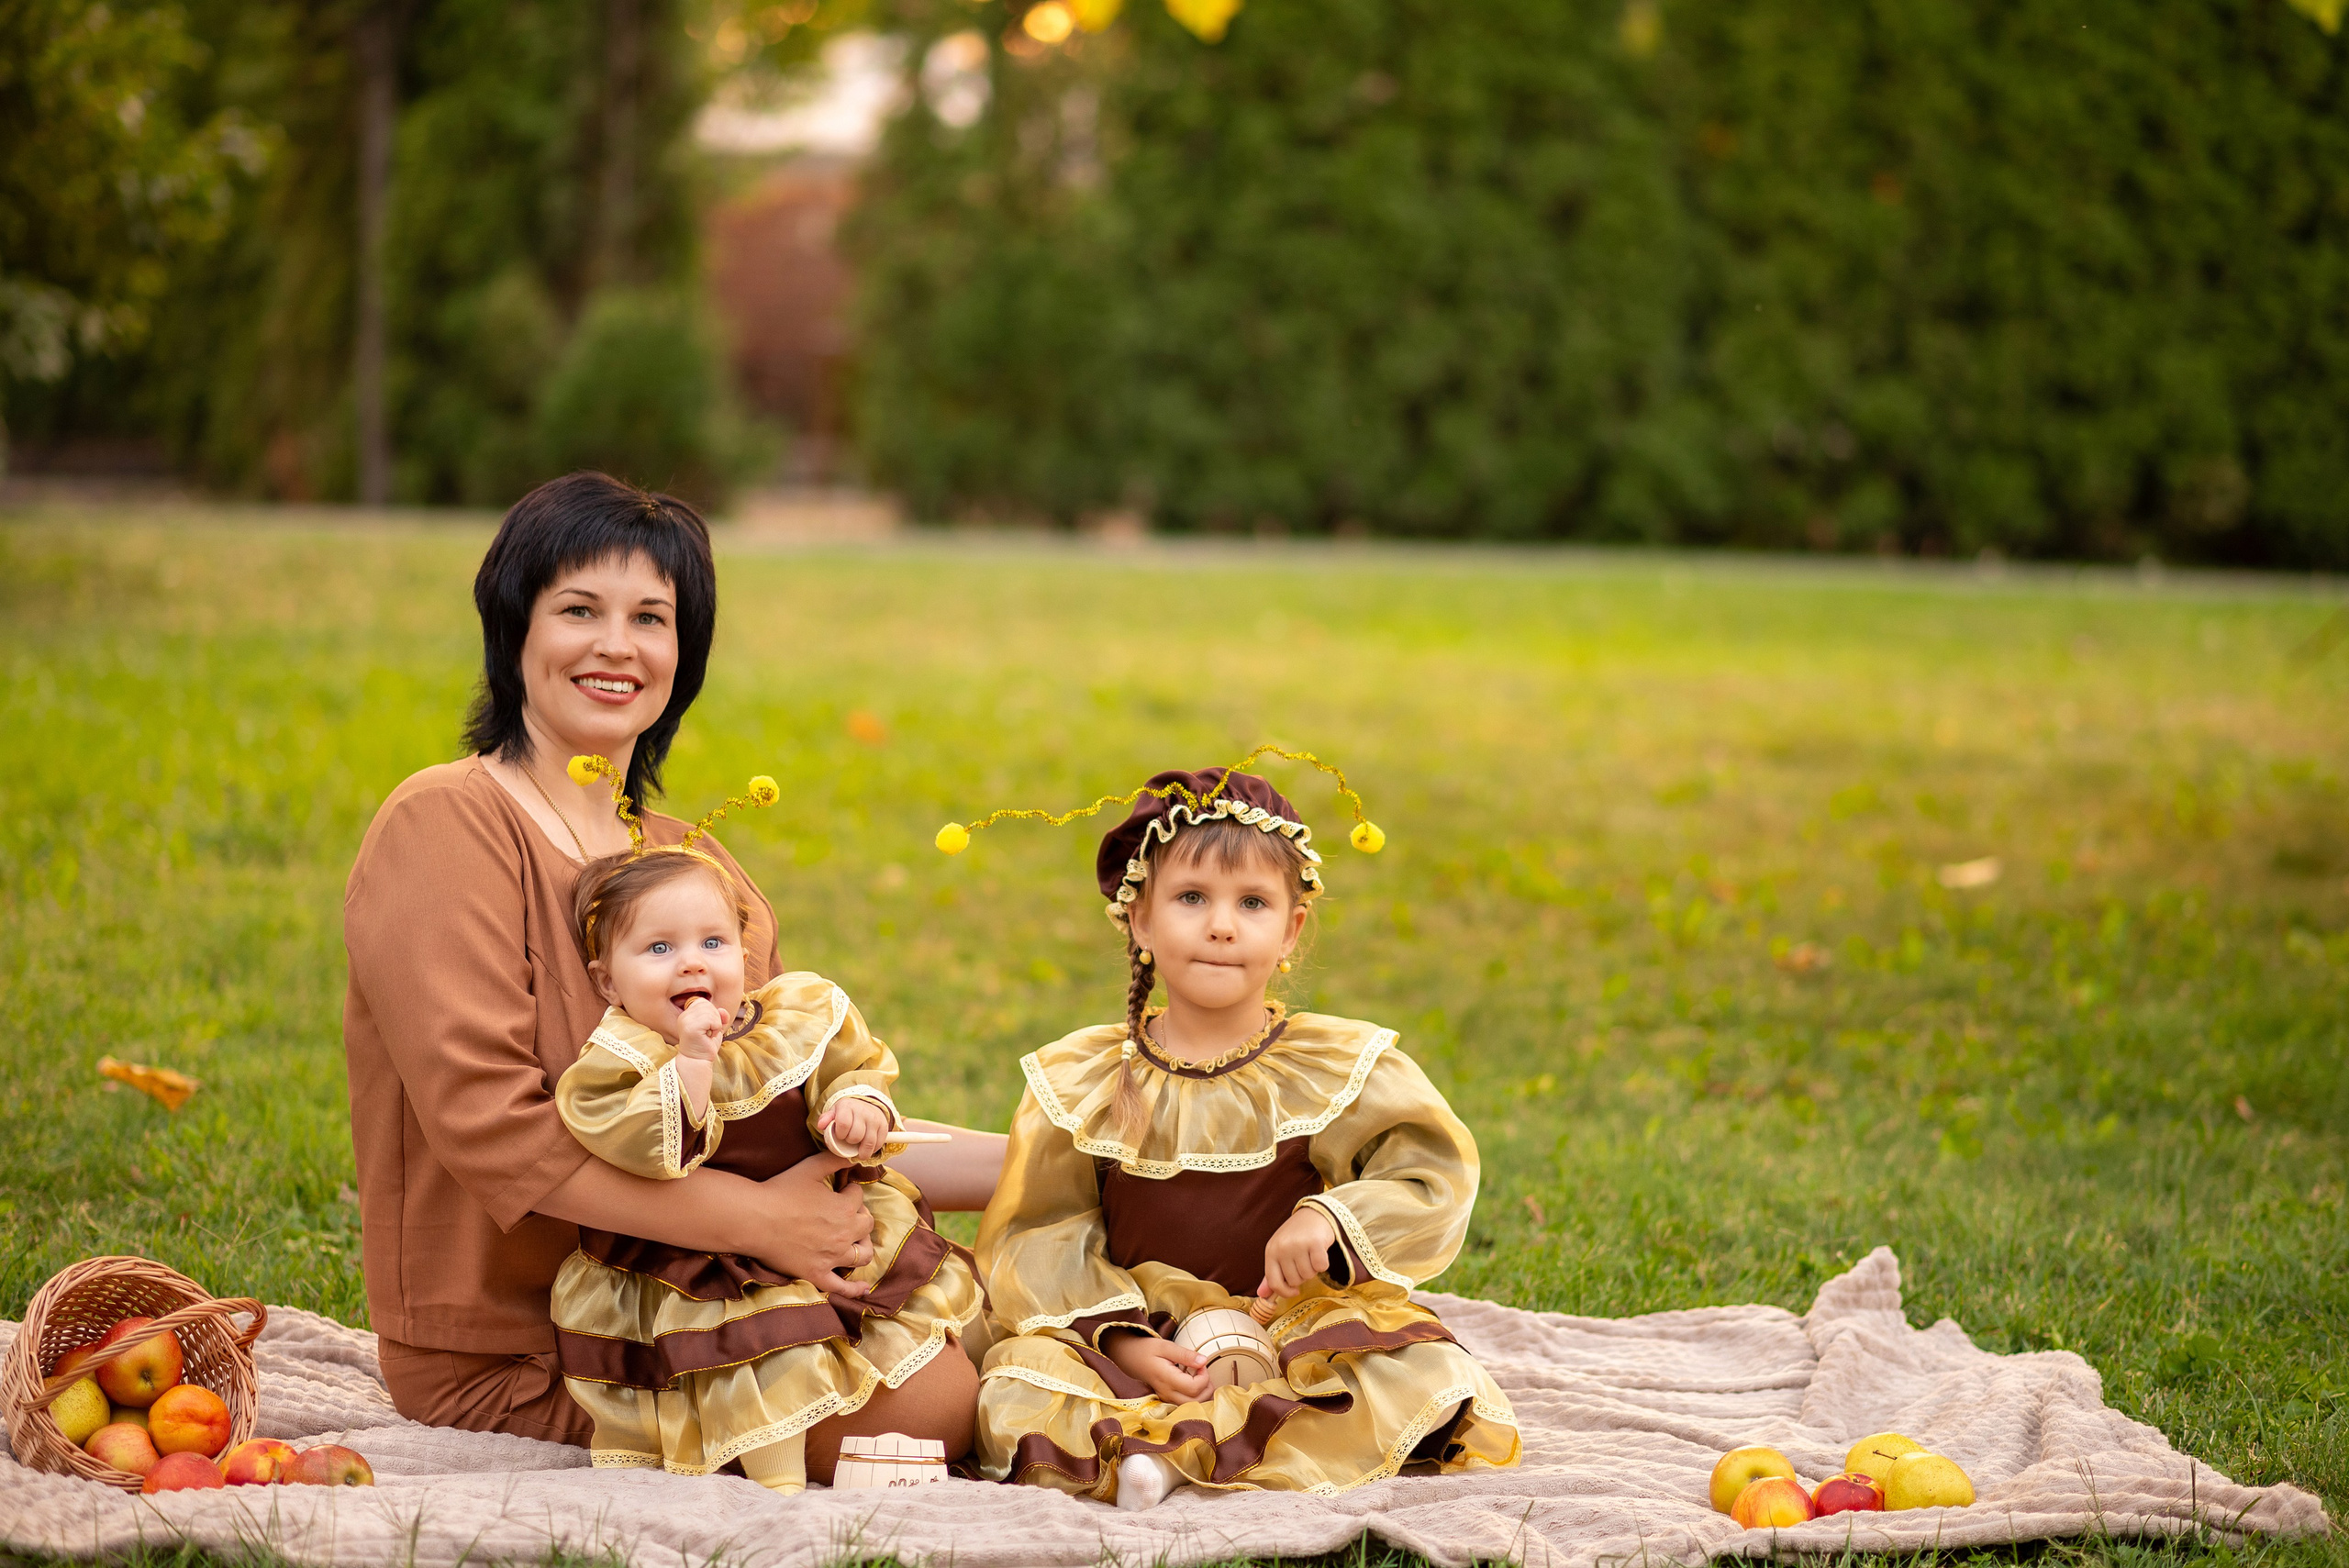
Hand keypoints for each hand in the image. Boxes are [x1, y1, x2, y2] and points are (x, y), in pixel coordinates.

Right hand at [675, 997, 724, 1061]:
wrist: (697, 1061)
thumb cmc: (705, 1046)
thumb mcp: (715, 1027)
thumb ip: (719, 1016)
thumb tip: (722, 1011)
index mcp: (686, 1014)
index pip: (702, 1002)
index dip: (711, 1012)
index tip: (708, 1027)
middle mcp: (684, 1016)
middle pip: (707, 1005)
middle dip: (715, 1018)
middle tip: (709, 1032)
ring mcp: (686, 1021)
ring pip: (711, 1011)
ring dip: (716, 1024)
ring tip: (708, 1035)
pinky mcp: (691, 1028)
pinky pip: (711, 1020)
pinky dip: (716, 1028)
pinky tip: (709, 1036)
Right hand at [749, 1152, 877, 1296]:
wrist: (754, 1219)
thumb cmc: (780, 1191)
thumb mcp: (810, 1168)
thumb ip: (835, 1159)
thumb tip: (853, 1154)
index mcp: (844, 1208)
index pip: (859, 1196)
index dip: (850, 1191)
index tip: (840, 1190)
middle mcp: (844, 1234)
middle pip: (866, 1225)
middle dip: (860, 1216)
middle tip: (846, 1213)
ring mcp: (832, 1257)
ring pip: (861, 1255)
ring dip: (862, 1246)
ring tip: (855, 1242)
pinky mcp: (817, 1274)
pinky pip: (841, 1287)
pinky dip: (855, 1289)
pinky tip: (863, 1288)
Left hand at [817, 1096, 890, 1158]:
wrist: (865, 1105)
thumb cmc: (846, 1113)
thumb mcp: (834, 1113)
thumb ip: (826, 1119)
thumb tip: (821, 1125)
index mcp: (848, 1106)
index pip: (844, 1124)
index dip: (840, 1134)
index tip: (840, 1135)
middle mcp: (863, 1111)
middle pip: (856, 1135)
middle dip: (850, 1141)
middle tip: (849, 1139)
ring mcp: (875, 1119)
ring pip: (869, 1142)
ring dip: (861, 1151)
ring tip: (857, 1150)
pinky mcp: (884, 1126)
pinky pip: (878, 1144)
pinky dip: (872, 1150)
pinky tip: (866, 1147)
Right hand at [1106, 1332, 1211, 1404]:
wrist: (1129, 1357)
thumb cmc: (1147, 1350)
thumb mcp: (1165, 1346)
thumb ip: (1185, 1354)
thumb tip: (1204, 1361)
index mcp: (1166, 1379)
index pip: (1194, 1388)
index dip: (1204, 1376)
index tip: (1201, 1363)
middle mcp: (1167, 1393)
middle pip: (1197, 1402)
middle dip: (1207, 1387)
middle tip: (1202, 1370)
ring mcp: (1167, 1398)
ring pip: (1193, 1405)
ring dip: (1202, 1392)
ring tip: (1197, 1375)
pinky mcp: (1167, 1399)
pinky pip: (1186, 1403)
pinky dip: (1195, 1395)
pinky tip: (1191, 1380)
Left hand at [1256, 1206, 1337, 1302]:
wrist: (1314, 1214)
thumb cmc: (1296, 1236)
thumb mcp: (1279, 1252)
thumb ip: (1272, 1274)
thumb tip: (1262, 1295)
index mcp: (1271, 1251)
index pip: (1274, 1282)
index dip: (1284, 1292)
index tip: (1294, 1291)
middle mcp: (1282, 1248)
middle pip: (1294, 1281)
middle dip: (1302, 1275)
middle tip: (1304, 1260)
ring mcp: (1298, 1244)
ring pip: (1308, 1275)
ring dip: (1313, 1269)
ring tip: (1311, 1254)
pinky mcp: (1315, 1242)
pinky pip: (1321, 1267)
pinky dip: (1323, 1264)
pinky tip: (1320, 1252)